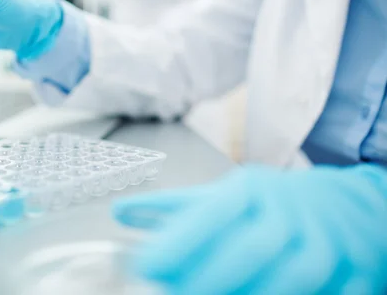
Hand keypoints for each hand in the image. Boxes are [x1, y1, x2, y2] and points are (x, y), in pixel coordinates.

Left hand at [113, 165, 386, 293]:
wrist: (346, 205)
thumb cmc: (272, 203)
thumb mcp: (223, 195)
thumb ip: (173, 207)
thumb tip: (119, 212)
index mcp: (251, 188)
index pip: (215, 210)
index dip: (181, 240)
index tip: (146, 265)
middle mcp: (290, 209)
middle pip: (254, 245)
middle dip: (213, 277)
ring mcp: (328, 240)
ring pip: (295, 273)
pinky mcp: (356, 269)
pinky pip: (332, 293)